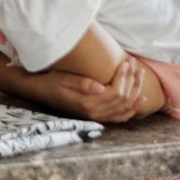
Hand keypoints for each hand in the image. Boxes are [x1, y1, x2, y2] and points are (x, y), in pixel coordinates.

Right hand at [18, 62, 142, 123]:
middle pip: (122, 99)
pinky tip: (140, 100)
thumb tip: (102, 87)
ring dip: (135, 92)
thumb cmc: (50, 82)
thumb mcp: (63, 79)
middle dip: (131, 81)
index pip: (115, 92)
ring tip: (139, 76)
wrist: (40, 91)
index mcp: (86, 103)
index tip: (125, 62)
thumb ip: (82, 84)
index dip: (123, 77)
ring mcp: (96, 116)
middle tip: (134, 65)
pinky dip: (132, 110)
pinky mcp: (97, 116)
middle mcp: (94, 113)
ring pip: (124, 108)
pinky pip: (120, 117)